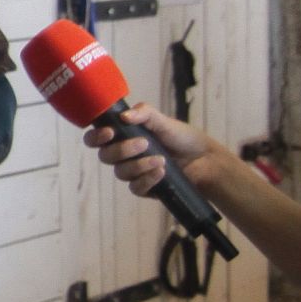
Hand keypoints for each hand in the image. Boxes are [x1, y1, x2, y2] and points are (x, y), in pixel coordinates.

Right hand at [83, 103, 212, 196]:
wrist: (205, 160)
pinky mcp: (144, 188)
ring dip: (139, 165)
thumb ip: (145, 114)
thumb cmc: (182, 138)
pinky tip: (161, 172)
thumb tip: (124, 116)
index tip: (110, 132)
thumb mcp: (164, 121)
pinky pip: (135, 187)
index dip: (96, 137)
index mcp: (122, 136)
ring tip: (161, 159)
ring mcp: (132, 172)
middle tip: (144, 143)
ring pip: (121, 173)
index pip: (95, 138)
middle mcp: (123, 155)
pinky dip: (148, 179)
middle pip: (105, 156)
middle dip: (122, 150)